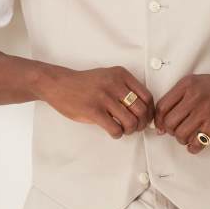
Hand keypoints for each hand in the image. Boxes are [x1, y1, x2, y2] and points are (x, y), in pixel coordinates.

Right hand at [35, 64, 154, 138]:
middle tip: (135, 127)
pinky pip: (115, 128)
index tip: (146, 118)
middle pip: (142, 110)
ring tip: (123, 129)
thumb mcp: (108, 76)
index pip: (147, 96)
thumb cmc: (84, 83)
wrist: (59, 84)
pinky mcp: (93, 110)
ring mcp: (104, 97)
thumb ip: (125, 88)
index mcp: (121, 74)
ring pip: (131, 122)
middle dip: (141, 123)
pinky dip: (118, 134)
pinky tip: (113, 131)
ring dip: (129, 130)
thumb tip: (143, 109)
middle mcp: (115, 83)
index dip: (149, 111)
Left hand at [153, 72, 209, 153]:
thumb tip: (161, 125)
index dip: (159, 120)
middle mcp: (194, 96)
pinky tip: (196, 143)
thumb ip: (177, 98)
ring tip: (188, 136)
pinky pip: (196, 143)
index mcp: (186, 84)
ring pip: (180, 134)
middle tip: (177, 130)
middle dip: (171, 131)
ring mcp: (204, 111)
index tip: (161, 127)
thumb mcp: (195, 83)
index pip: (162, 107)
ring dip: (182, 139)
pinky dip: (193, 147)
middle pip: (169, 122)